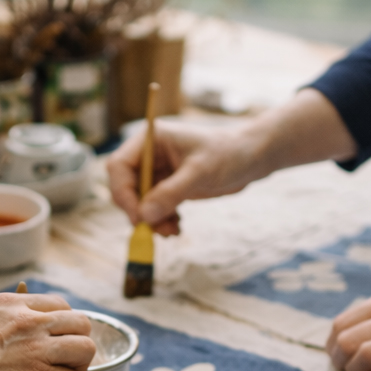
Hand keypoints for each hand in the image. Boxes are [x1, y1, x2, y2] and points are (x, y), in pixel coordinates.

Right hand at [0, 292, 94, 370]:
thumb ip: (8, 325)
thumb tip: (32, 343)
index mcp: (12, 304)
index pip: (60, 305)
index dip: (63, 328)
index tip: (53, 345)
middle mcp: (29, 320)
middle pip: (82, 322)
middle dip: (77, 346)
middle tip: (62, 366)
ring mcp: (38, 348)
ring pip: (86, 349)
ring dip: (77, 368)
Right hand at [106, 89, 356, 235]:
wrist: (251, 159)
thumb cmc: (229, 154)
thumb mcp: (200, 173)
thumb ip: (170, 193)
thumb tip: (144, 216)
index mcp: (151, 139)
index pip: (119, 166)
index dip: (123, 192)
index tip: (138, 217)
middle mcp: (150, 155)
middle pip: (125, 187)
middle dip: (139, 211)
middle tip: (155, 230)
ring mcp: (158, 172)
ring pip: (139, 202)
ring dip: (151, 220)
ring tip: (171, 231)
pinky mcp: (168, 188)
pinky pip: (154, 209)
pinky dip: (161, 221)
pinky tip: (176, 228)